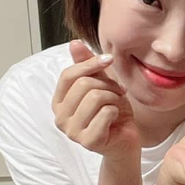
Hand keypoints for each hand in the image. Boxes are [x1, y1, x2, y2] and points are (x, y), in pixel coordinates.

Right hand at [52, 40, 139, 159]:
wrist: (125, 141)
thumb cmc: (112, 113)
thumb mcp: (101, 84)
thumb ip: (86, 65)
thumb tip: (74, 43)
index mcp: (59, 102)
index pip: (68, 75)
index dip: (90, 63)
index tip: (109, 60)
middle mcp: (60, 118)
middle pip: (83, 84)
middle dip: (107, 84)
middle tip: (118, 92)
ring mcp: (72, 132)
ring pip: (95, 97)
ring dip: (114, 97)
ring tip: (117, 104)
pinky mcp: (88, 141)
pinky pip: (106, 113)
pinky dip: (116, 110)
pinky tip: (116, 118)